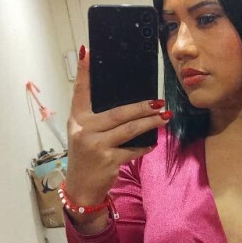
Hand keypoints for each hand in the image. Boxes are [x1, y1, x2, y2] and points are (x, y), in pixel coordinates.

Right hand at [65, 46, 169, 211]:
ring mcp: (95, 145)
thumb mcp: (84, 135)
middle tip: (159, 101)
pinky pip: (132, 150)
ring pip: (129, 129)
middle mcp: (83, 130)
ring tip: (165, 116)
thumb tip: (131, 105)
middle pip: (118, 113)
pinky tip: (152, 144)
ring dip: (150, 123)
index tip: (87, 52)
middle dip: (142, 107)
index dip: (83, 72)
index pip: (80, 91)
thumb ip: (98, 119)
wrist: (81, 189)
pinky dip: (143, 147)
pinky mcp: (108, 160)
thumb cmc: (86, 157)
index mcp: (76, 119)